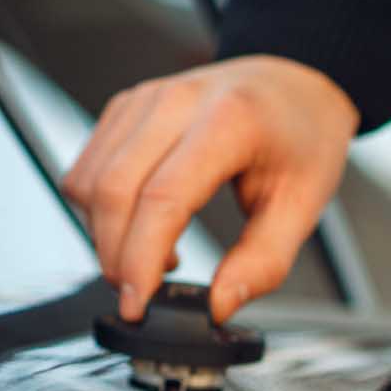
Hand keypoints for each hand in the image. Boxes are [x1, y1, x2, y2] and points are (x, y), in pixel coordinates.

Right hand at [60, 56, 358, 323]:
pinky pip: (87, 167)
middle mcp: (177, 101)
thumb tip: (218, 306)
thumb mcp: (303, 206)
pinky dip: (100, 210)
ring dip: (105, 235)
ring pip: (89, 180)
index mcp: (229, 121)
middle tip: (140, 296)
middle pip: (113, 190)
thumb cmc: (303, 137)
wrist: (295, 84)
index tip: (138, 304)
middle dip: (115, 257)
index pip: (162, 197)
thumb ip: (263, 263)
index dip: (140, 258)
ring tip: (154, 258)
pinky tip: (142, 225)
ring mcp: (145, 99)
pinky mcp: (125, 108)